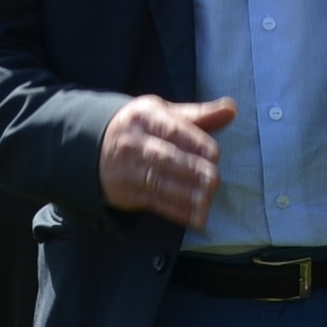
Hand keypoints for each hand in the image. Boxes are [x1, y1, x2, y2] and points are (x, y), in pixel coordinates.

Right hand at [100, 94, 231, 225]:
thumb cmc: (141, 128)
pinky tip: (197, 217)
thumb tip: (232, 108)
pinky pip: (155, 202)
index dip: (195, 143)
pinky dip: (177, 211)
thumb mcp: (164, 114)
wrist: (94, 148)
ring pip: (159, 182)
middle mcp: (134, 143)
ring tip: (207, 202)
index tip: (215, 155)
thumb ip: (199, 115)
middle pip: (165, 157)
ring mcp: (128, 169)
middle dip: (191, 170)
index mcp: (145, 117)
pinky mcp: (127, 192)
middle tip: (214, 180)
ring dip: (185, 195)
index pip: (173, 130)